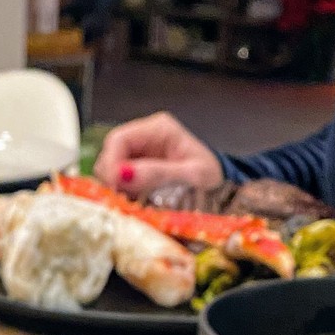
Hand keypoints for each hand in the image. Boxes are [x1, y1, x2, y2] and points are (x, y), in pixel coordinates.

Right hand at [93, 111, 222, 196]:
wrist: (224, 189)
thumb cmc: (213, 179)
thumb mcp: (191, 176)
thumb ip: (158, 174)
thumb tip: (123, 175)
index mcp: (158, 129)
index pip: (119, 140)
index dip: (111, 164)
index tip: (113, 188)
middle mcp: (145, 138)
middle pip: (111, 154)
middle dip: (112, 178)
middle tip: (121, 201)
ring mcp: (140, 155)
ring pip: (112, 170)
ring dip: (116, 188)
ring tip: (130, 204)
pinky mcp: (139, 172)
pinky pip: (120, 182)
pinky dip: (122, 195)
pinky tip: (134, 204)